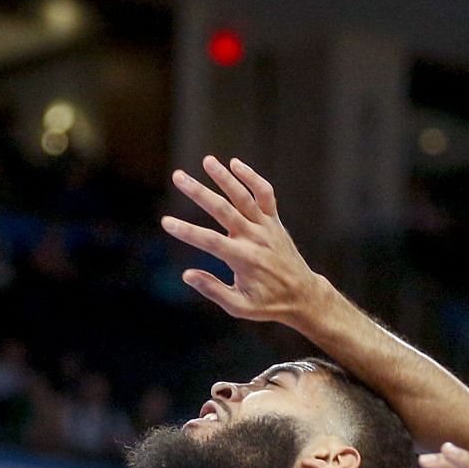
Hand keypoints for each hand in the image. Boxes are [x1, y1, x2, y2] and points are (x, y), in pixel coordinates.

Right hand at [162, 157, 327, 324]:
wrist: (302, 294)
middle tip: (178, 176)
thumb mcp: (239, 306)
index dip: (187, 231)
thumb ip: (213, 290)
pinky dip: (252, 178)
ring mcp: (266, 227)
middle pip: (223, 210)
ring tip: (207, 160)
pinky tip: (235, 164)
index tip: (166, 222)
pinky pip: (265, 194)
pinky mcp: (274, 221)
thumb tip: (187, 274)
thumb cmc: (268, 303)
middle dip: (199, 192)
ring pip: (244, 196)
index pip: (210, 241)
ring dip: (225, 177)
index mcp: (243, 260)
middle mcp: (254, 238)